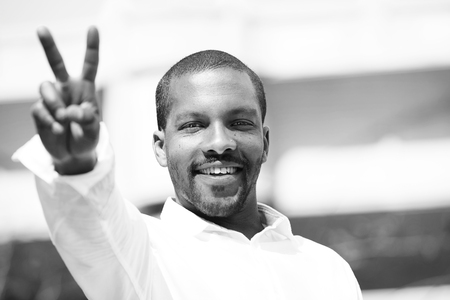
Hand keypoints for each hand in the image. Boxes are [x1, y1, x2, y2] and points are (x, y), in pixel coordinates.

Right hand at [31, 26, 99, 174]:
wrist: (73, 155)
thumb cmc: (87, 137)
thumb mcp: (93, 129)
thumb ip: (85, 118)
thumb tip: (68, 111)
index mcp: (85, 89)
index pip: (89, 65)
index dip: (91, 47)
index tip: (92, 28)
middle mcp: (67, 89)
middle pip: (56, 63)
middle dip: (48, 45)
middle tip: (41, 29)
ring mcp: (52, 99)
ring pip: (45, 88)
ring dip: (54, 103)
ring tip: (63, 119)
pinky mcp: (40, 111)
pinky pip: (40, 109)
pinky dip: (50, 121)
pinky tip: (58, 130)